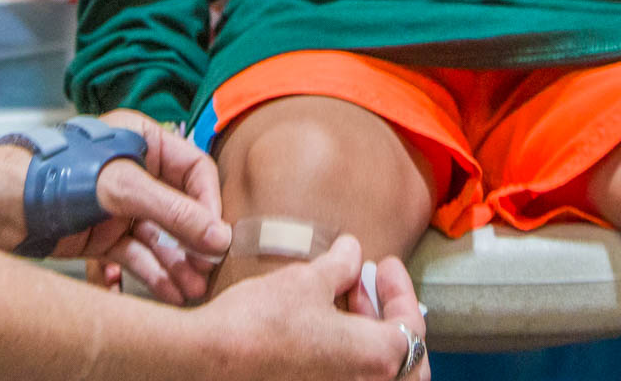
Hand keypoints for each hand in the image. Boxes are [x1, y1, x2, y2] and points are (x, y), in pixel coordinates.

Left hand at [28, 110, 231, 303]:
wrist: (2, 205)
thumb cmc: (54, 175)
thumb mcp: (122, 188)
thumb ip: (173, 212)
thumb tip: (217, 236)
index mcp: (141, 140)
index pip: (194, 170)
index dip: (208, 203)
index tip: (217, 235)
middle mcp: (133, 171)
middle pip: (179, 208)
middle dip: (193, 241)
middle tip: (206, 269)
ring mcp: (117, 205)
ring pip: (159, 236)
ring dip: (176, 263)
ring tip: (190, 289)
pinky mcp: (101, 233)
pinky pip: (136, 254)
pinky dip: (150, 272)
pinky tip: (166, 290)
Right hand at [197, 234, 430, 380]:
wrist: (209, 360)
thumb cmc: (259, 323)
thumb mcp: (305, 281)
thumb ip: (340, 267)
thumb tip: (352, 252)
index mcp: (377, 359)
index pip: (411, 325)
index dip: (399, 289)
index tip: (383, 265)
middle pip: (403, 359)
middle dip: (388, 318)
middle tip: (366, 286)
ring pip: (376, 373)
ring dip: (367, 335)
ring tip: (339, 300)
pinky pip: (347, 378)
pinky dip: (346, 356)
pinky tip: (322, 328)